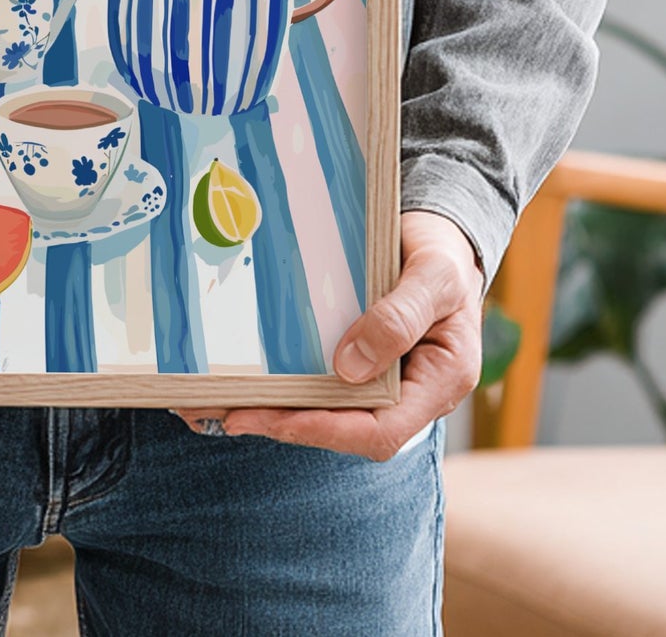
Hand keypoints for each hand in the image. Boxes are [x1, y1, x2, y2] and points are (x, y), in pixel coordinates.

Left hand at [174, 211, 484, 459]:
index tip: (277, 417)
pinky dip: (282, 380)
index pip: (382, 430)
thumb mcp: (434, 276)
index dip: (328, 429)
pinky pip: (318, 378)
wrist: (438, 235)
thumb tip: (349, 367)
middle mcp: (407, 392)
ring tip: (220, 401)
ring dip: (275, 407)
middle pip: (344, 426)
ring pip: (325, 407)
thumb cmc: (445, 254)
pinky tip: (242, 373)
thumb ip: (400, 317)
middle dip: (286, 423)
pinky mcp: (354, 357)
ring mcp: (378, 376)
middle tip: (229, 412)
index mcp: (439, 383)